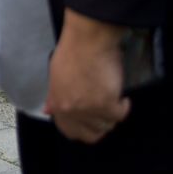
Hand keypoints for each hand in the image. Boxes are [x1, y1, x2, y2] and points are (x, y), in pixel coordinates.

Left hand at [44, 10, 131, 144]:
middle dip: (100, 124)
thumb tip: (48, 110)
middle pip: (91, 134)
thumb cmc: (73, 51)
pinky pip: (120, 114)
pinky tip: (122, 97)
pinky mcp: (107, 103)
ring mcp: (89, 109)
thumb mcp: (56, 76)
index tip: (90, 123)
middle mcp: (72, 110)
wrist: (87, 39)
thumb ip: (55, 96)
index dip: (82, 129)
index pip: (70, 131)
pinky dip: (124, 106)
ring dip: (112, 114)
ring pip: (107, 125)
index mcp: (58, 104)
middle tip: (105, 111)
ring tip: (113, 99)